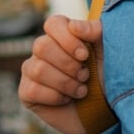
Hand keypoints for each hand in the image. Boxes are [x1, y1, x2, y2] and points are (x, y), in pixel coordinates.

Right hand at [18, 14, 103, 133]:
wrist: (103, 110)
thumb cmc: (106, 74)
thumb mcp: (106, 50)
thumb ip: (95, 31)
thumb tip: (74, 26)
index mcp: (62, 34)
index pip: (53, 23)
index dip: (67, 39)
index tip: (85, 55)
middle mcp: (43, 49)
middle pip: (42, 46)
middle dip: (68, 64)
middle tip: (85, 75)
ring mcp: (32, 70)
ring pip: (38, 69)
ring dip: (65, 82)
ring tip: (81, 90)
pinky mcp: (26, 92)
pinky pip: (33, 90)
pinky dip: (55, 97)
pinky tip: (67, 99)